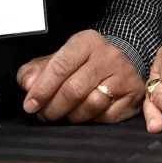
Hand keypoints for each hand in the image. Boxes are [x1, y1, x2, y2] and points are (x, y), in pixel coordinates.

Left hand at [16, 30, 143, 123]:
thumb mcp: (57, 59)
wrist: (121, 62)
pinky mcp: (133, 93)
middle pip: (75, 89)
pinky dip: (92, 120)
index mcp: (86, 42)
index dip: (42, 89)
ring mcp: (124, 74)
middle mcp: (108, 56)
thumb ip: (37, 71)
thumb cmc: (83, 63)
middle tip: (44, 116)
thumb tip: (28, 86)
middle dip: (54, 108)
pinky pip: (107, 115)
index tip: (30, 105)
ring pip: (92, 104)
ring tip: (64, 115)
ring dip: (72, 116)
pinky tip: (86, 115)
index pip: (61, 66)